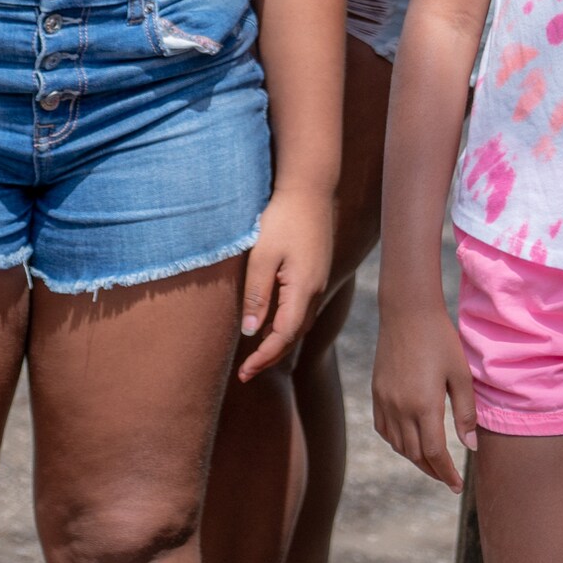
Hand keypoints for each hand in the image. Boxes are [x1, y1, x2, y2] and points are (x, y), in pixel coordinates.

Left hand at [234, 187, 330, 381]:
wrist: (310, 188)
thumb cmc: (282, 218)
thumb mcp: (262, 256)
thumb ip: (258, 295)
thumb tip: (252, 333)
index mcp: (303, 289)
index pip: (284, 336)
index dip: (263, 357)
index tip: (243, 373)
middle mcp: (315, 289)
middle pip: (294, 335)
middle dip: (271, 356)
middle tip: (246, 372)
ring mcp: (319, 280)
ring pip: (300, 322)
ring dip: (279, 341)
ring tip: (256, 354)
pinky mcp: (316, 271)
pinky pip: (302, 308)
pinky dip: (286, 323)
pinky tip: (270, 322)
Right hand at [370, 294, 476, 488]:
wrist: (407, 312)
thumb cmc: (441, 340)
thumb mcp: (461, 374)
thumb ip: (466, 412)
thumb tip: (470, 446)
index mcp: (424, 406)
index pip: (435, 453)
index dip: (447, 473)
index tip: (457, 485)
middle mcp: (401, 409)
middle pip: (416, 455)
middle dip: (433, 471)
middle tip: (448, 478)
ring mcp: (385, 402)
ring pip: (399, 445)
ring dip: (416, 459)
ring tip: (433, 463)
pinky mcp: (377, 394)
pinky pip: (385, 430)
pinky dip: (398, 443)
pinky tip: (409, 442)